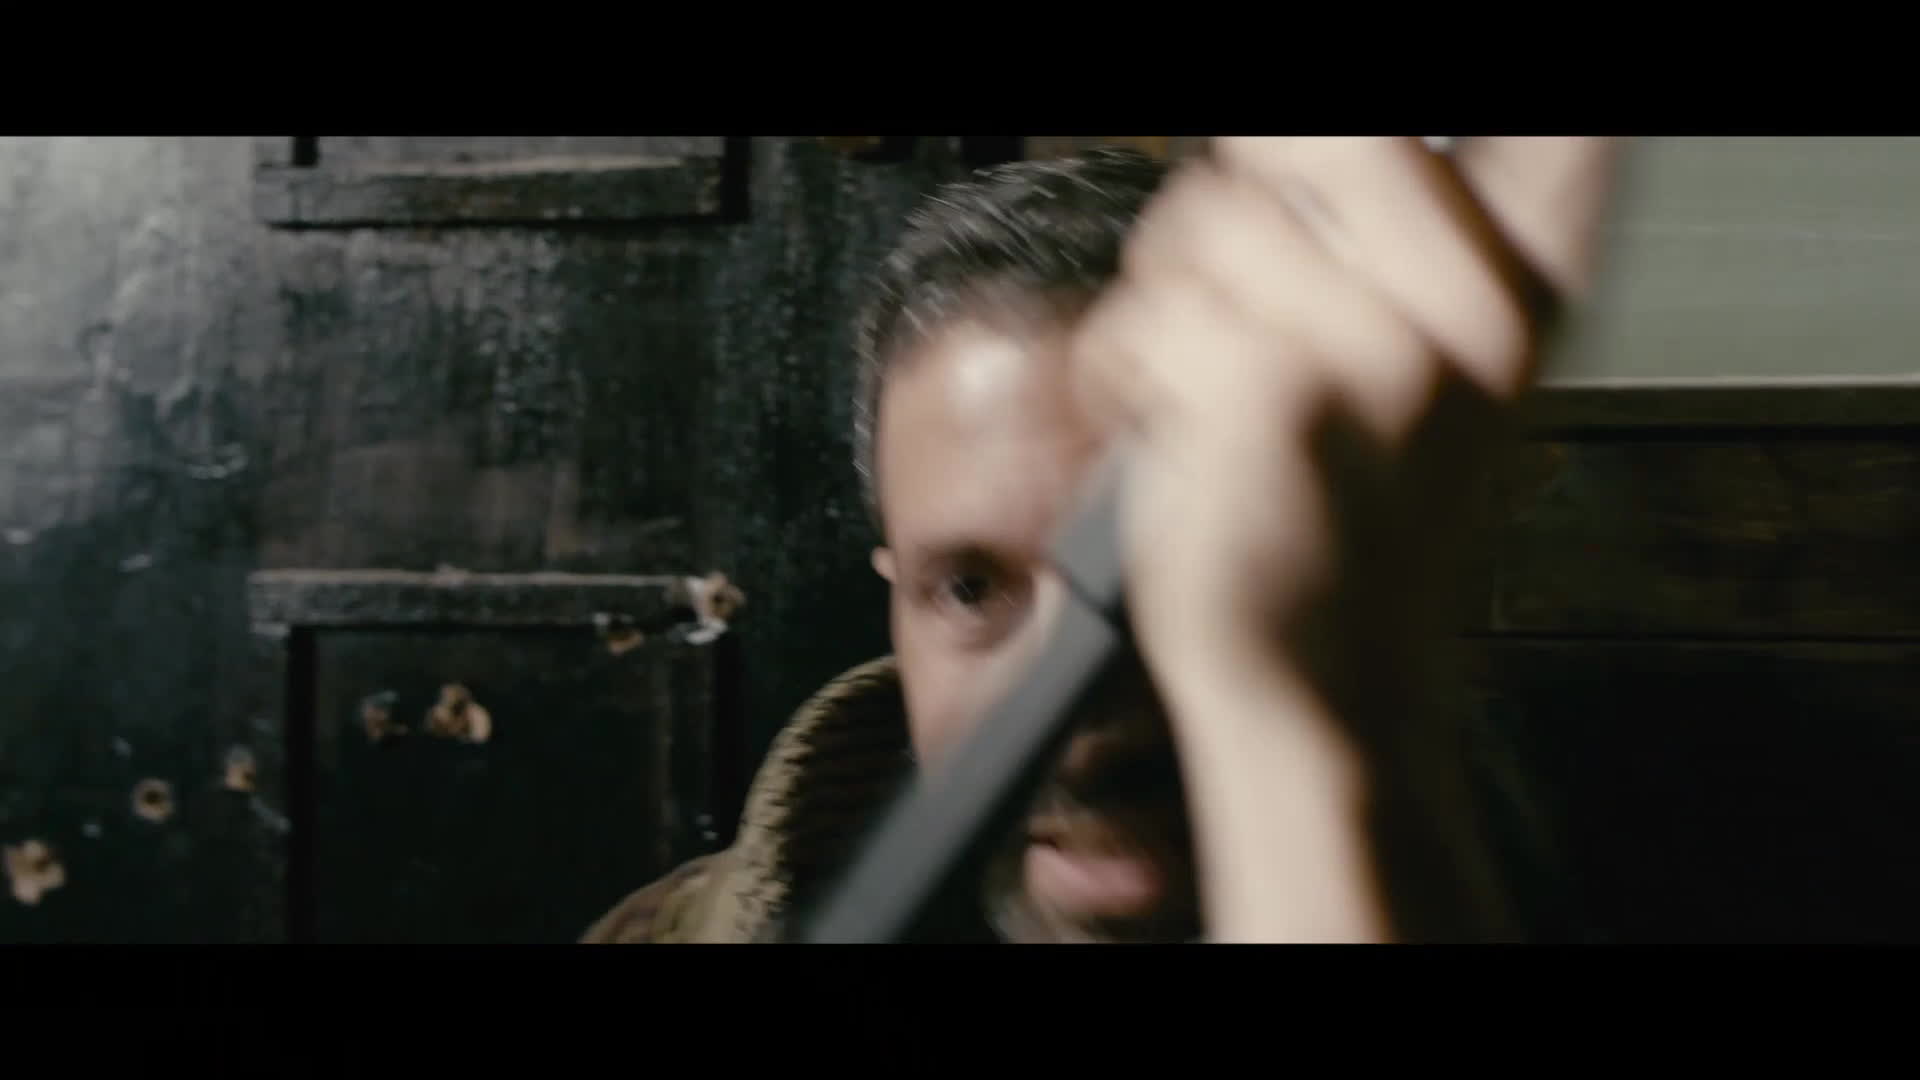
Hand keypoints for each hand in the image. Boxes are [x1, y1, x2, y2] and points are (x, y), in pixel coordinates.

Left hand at [1071, 137, 1621, 941]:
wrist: (1329, 675)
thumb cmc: (1355, 518)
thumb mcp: (1432, 368)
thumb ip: (1402, 237)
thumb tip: (1302, 150)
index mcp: (1527, 295)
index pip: (1572, 140)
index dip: (1514, 127)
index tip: (1445, 97)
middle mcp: (1475, 314)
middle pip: (1335, 135)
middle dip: (1253, 186)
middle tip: (1239, 268)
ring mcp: (1376, 352)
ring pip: (1213, 216)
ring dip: (1173, 290)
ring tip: (1210, 375)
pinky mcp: (1267, 391)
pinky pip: (1148, 307)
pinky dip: (1127, 360)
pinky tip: (1174, 419)